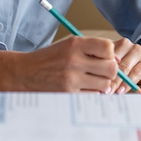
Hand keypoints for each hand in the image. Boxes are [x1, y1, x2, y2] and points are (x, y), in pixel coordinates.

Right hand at [0, 36, 118, 91]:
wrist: (24, 73)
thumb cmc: (50, 59)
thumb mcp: (68, 45)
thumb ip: (91, 50)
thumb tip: (116, 61)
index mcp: (75, 44)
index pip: (108, 47)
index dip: (110, 54)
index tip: (105, 58)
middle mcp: (74, 59)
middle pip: (111, 68)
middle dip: (110, 71)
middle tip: (101, 73)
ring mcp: (71, 78)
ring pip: (104, 84)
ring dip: (102, 84)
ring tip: (91, 81)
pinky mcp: (68, 94)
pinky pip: (93, 96)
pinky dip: (92, 94)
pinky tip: (83, 89)